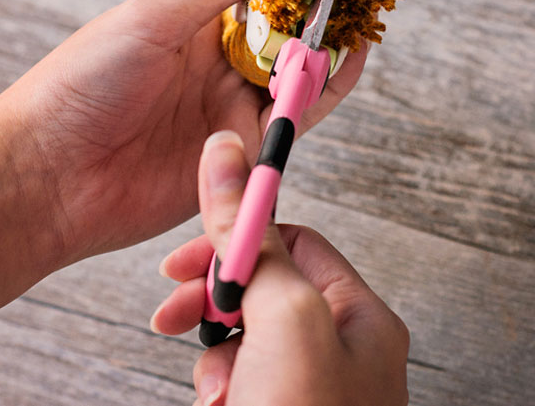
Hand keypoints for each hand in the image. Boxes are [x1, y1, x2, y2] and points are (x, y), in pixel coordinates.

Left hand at [0, 0, 367, 264]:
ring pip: (298, 72)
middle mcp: (217, 64)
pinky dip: (326, 90)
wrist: (50, 178)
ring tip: (366, 9)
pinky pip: (295, 120)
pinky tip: (349, 60)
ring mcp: (230, 107)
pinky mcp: (241, 153)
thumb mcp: (155, 16)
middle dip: (323, 3)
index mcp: (192, 24)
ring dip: (331, 44)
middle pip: (286, 30)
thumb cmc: (83, 85)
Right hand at [151, 131, 409, 405]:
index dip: (238, 240)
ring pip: (243, 340)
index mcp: (360, 316)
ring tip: (217, 389)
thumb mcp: (284, 320)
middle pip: (263, 288)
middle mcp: (342, 349)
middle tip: (174, 313)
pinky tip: (218, 403)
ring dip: (214, 354)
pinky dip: (218, 388)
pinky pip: (238, 380)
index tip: (189, 254)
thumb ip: (253, 240)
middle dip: (214, 299)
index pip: (294, 243)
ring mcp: (311, 386)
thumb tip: (227, 154)